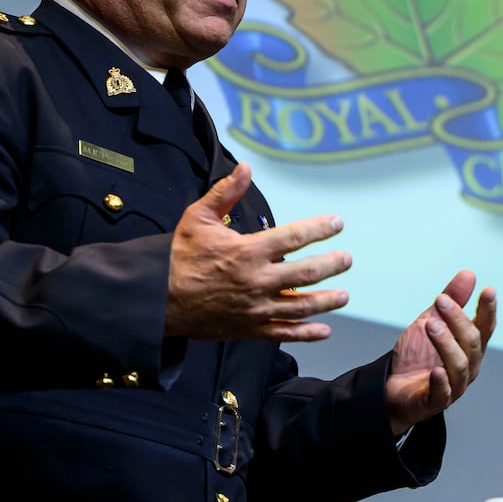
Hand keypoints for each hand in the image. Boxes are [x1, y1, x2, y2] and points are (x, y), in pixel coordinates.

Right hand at [165, 163, 351, 341]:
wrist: (155, 298)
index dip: (320, 229)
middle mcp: (257, 281)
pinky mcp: (248, 328)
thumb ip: (225, 193)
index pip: (294, 237)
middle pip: (306, 273)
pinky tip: (324, 330)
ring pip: (300, 306)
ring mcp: (254, 308)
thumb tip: (245, 168)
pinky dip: (306, 334)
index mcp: (248, 251)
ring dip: (326, 301)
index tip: (336, 224)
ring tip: (344, 296)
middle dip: (331, 265)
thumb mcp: (198, 217)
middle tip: (347, 260)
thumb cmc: (178, 256)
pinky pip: (282, 333)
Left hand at [386, 270, 497, 434]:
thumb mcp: (432, 320)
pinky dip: (441, 382)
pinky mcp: (436, 402)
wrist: (391, 387)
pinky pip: (443, 393)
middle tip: (440, 301)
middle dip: (458, 320)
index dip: (488, 310)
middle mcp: (469, 366)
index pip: (485, 327)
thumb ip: (452, 301)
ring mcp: (455, 386)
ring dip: (446, 344)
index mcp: (470, 347)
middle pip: (472, 342)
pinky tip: (436, 371)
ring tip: (431, 326)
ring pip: (460, 365)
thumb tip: (469, 274)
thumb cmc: (417, 356)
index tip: (488, 291)